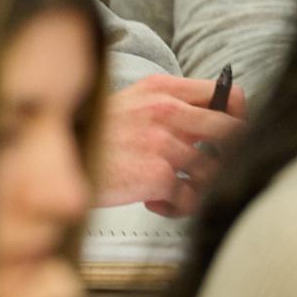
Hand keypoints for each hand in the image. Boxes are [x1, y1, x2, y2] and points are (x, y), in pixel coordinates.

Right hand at [97, 72, 250, 217]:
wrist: (59, 158)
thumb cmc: (91, 135)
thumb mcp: (128, 103)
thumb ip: (167, 105)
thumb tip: (206, 121)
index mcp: (162, 89)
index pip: (225, 95)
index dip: (238, 117)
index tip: (232, 133)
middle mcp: (167, 111)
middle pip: (232, 132)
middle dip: (228, 154)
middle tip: (208, 167)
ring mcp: (165, 144)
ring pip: (213, 170)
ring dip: (198, 185)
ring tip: (173, 190)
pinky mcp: (159, 176)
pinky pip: (191, 199)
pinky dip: (176, 207)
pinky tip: (154, 203)